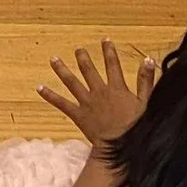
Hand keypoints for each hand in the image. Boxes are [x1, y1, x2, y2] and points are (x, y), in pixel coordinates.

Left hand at [40, 41, 157, 145]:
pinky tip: (39, 88)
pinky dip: (49, 95)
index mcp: (117, 88)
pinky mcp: (78, 115)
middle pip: (89, 70)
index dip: (109, 52)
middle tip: (78, 49)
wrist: (121, 146)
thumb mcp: (147, 103)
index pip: (112, 65)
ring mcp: (87, 102)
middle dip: (83, 58)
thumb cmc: (136, 127)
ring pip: (72, 82)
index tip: (106, 40)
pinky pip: (61, 103)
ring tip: (54, 59)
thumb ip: (146, 81)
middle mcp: (99, 91)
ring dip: (62, 70)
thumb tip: (148, 60)